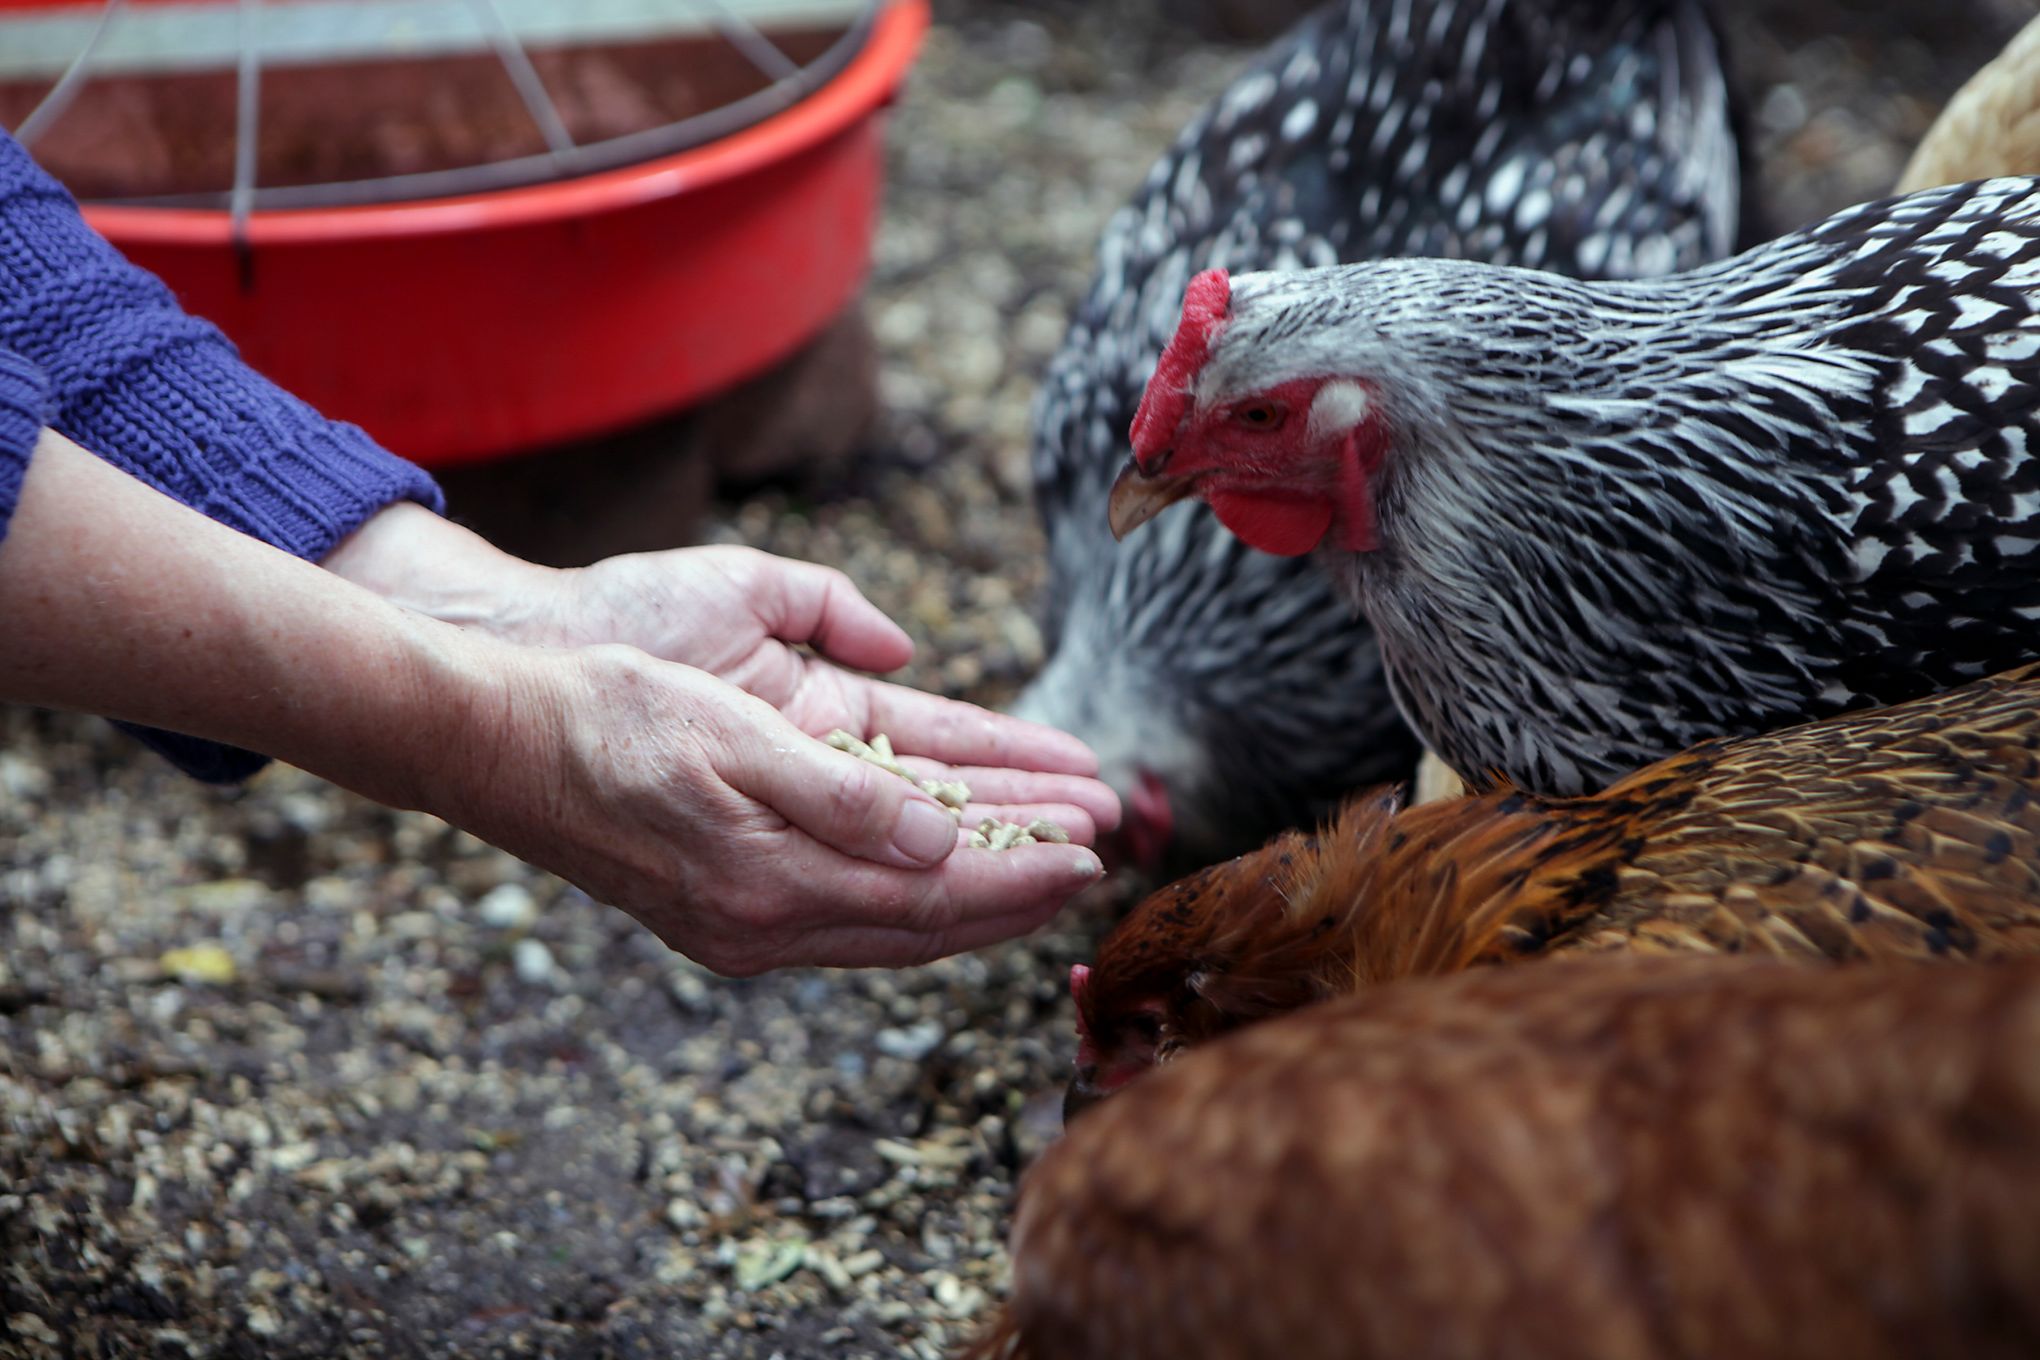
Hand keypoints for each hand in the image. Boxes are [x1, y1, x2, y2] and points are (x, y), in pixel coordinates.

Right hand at [434, 639, 1111, 973]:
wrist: (494, 740)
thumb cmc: (607, 717)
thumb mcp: (731, 738)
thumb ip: (841, 801)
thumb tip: (941, 847)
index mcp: (767, 887)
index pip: (927, 898)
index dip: (1015, 876)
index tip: (1088, 854)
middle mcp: (760, 925)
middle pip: (921, 923)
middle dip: (1014, 889)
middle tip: (1095, 861)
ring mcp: (740, 924)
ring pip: (889, 920)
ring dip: (971, 890)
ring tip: (1044, 863)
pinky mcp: (725, 903)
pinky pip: (847, 908)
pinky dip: (910, 891)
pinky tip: (942, 869)